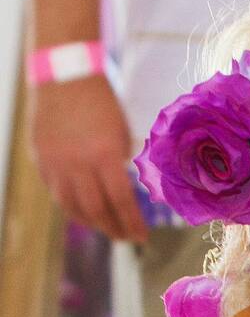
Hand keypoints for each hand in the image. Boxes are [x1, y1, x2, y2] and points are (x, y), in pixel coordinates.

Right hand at [29, 76, 147, 241]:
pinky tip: (84, 212)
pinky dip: (71, 207)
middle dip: (113, 229)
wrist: (64, 78)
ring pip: (71, 206)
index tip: (142, 237)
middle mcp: (77, 164)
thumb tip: (126, 188)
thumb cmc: (102, 103)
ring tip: (107, 229)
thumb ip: (121, 162)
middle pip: (96, 209)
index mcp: (104, 155)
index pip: (121, 201)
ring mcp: (55, 164)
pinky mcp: (40, 160)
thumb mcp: (122, 132)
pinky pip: (56, 193)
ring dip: (91, 223)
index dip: (132, 222)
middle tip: (126, 239)